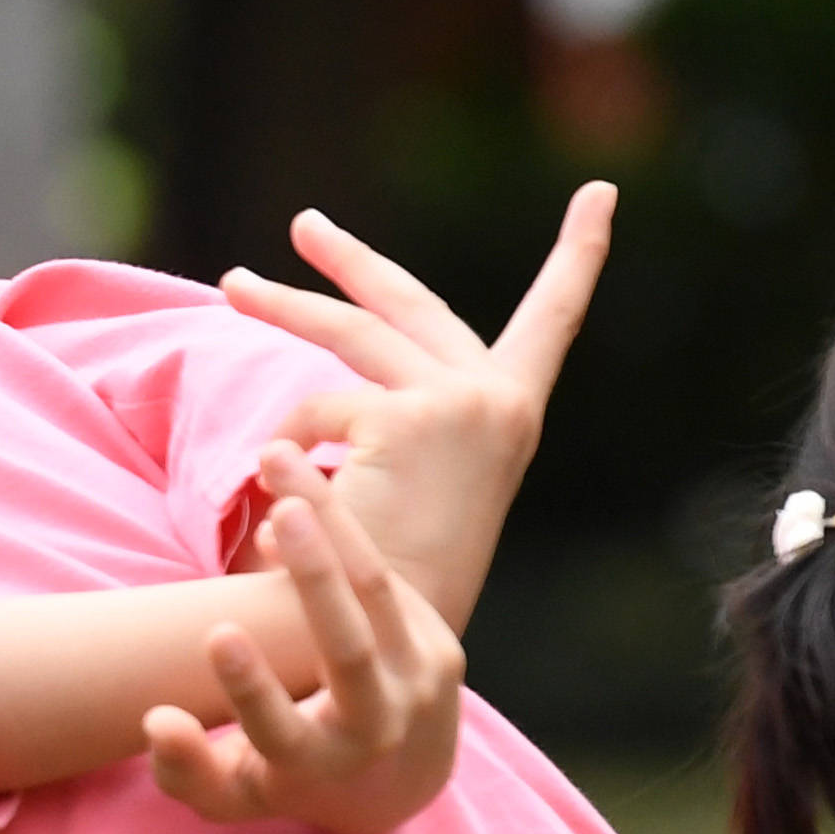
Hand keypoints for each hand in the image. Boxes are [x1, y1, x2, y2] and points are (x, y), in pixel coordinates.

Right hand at [141, 459, 464, 833]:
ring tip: (281, 460)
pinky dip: (343, 534)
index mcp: (320, 767)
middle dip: (317, 578)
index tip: (215, 633)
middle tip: (281, 513)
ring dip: (332, 521)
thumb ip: (186, 769)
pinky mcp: (442, 643)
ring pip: (377, 590)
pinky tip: (299, 497)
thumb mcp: (235, 793)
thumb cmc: (291, 778)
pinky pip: (387, 578)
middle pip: (352, 649)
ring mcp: (421, 683)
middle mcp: (380, 726)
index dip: (251, 687)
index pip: (284, 730)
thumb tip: (158, 719)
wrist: (399, 778)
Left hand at [216, 182, 612, 630]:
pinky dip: (288, 443)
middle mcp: (497, 399)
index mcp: (512, 413)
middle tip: (306, 226)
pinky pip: (317, 408)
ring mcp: (459, 401)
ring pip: (348, 333)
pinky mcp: (409, 417)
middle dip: (351, 259)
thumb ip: (404, 411)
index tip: (603, 192)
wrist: (376, 641)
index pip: (554, 319)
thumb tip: (344, 359)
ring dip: (282, 304)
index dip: (581, 254)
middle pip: (410, 303)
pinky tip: (285, 486)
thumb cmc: (389, 572)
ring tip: (231, 287)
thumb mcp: (417, 479)